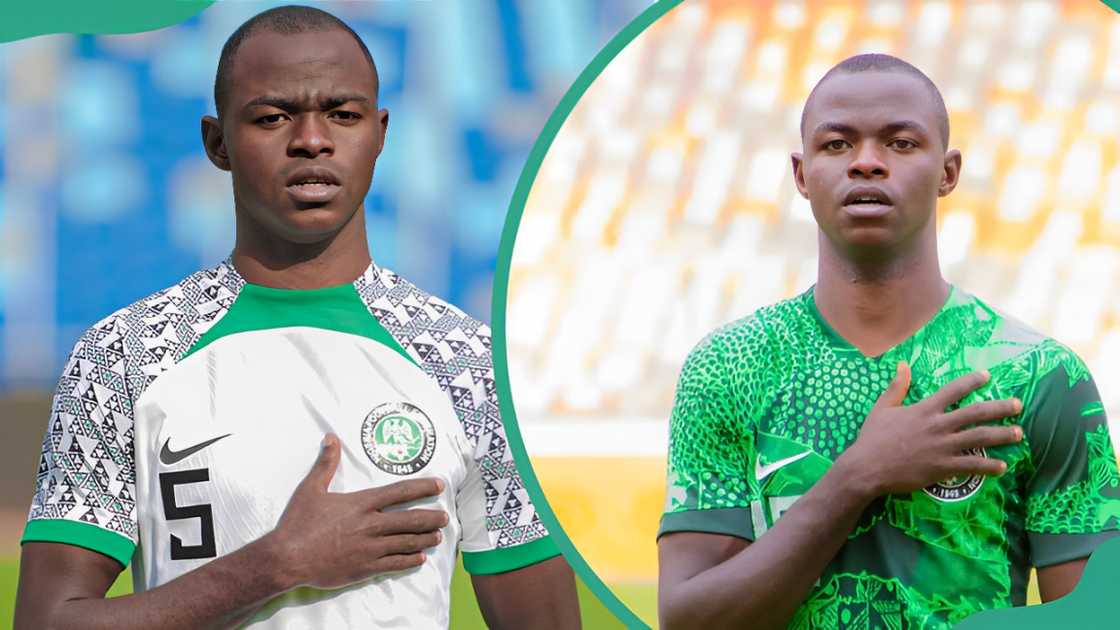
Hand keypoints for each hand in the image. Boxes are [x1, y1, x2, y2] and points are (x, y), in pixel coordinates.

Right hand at [266, 433, 448, 589]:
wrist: (287, 558)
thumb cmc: (298, 522)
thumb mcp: (311, 488)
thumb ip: (326, 463)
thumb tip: (331, 438)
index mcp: (361, 504)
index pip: (400, 492)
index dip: (422, 487)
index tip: (439, 485)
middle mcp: (370, 525)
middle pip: (410, 519)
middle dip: (430, 518)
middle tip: (445, 518)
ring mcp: (369, 548)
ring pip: (406, 543)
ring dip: (424, 539)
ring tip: (437, 537)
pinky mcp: (364, 568)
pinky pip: (393, 564)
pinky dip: (409, 561)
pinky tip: (419, 559)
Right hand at [837, 362, 1022, 497]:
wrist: (867, 468)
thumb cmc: (872, 438)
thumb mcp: (882, 408)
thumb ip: (896, 387)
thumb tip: (903, 365)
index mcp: (924, 409)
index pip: (953, 390)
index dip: (972, 381)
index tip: (987, 376)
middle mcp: (938, 426)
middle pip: (976, 413)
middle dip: (1000, 408)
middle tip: (1017, 405)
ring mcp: (942, 447)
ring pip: (980, 438)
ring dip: (1002, 435)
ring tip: (1018, 434)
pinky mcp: (942, 468)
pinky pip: (972, 466)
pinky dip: (989, 466)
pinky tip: (1002, 467)